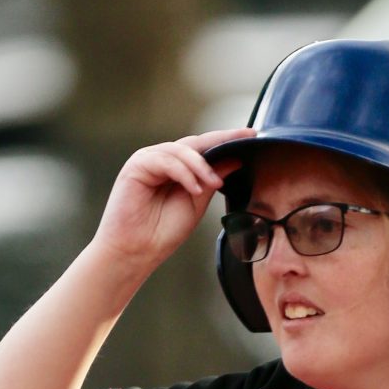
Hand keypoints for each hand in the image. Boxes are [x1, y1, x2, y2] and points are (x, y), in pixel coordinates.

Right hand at [90, 135, 235, 277]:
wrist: (136, 252)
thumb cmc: (162, 232)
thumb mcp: (196, 203)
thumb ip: (211, 181)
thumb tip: (234, 159)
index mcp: (178, 168)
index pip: (204, 149)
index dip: (227, 141)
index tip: (252, 136)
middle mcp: (163, 159)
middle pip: (195, 143)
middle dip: (221, 141)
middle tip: (244, 141)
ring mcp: (149, 160)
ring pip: (182, 150)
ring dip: (201, 166)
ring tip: (214, 184)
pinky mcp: (137, 165)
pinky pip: (166, 160)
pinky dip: (183, 172)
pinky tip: (194, 188)